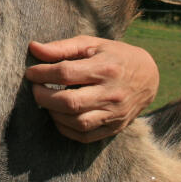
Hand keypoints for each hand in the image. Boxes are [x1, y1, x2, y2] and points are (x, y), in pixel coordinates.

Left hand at [24, 36, 158, 142]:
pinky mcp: (115, 128)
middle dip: (44, 96)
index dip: (42, 73)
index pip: (66, 73)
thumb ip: (62, 47)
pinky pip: (85, 136)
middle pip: (70, 102)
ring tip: (46, 101)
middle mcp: (111, 94)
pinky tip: (58, 116)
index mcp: (105, 69)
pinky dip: (66, 129)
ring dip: (54, 114)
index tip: (30, 73)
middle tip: (35, 89)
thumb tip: (33, 48)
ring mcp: (115, 114)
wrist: (149, 76)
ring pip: (77, 123)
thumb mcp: (92, 44)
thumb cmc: (115, 56)